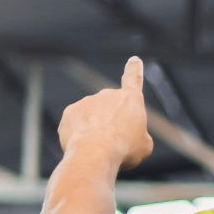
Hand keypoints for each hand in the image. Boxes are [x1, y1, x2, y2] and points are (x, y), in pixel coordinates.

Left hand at [58, 55, 154, 170]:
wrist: (95, 153)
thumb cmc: (124, 149)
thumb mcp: (144, 145)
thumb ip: (137, 135)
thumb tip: (128, 136)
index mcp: (130, 99)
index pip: (133, 79)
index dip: (134, 69)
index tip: (134, 60)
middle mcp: (107, 95)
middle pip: (110, 109)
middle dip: (111, 124)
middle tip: (114, 143)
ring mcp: (86, 102)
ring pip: (92, 118)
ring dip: (95, 131)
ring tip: (99, 148)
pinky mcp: (70, 113)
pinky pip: (76, 125)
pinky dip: (80, 136)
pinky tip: (84, 147)